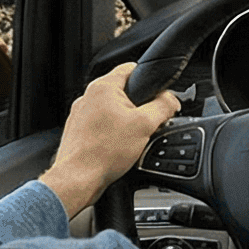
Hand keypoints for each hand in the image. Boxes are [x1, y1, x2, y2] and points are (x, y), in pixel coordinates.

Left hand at [39, 63, 180, 217]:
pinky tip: (118, 149)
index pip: (132, 68)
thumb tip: (171, 100)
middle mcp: (88, 97)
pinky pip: (102, 126)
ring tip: (131, 139)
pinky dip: (112, 134)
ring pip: (113, 110)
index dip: (151, 80)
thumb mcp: (145, 125)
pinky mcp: (78, 132)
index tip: (159, 95)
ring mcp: (80, 115)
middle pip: (124, 92)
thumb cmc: (103, 153)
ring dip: (126, 121)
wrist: (78, 180)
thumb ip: (163, 106)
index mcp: (103, 87)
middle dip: (140, 106)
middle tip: (147, 123)